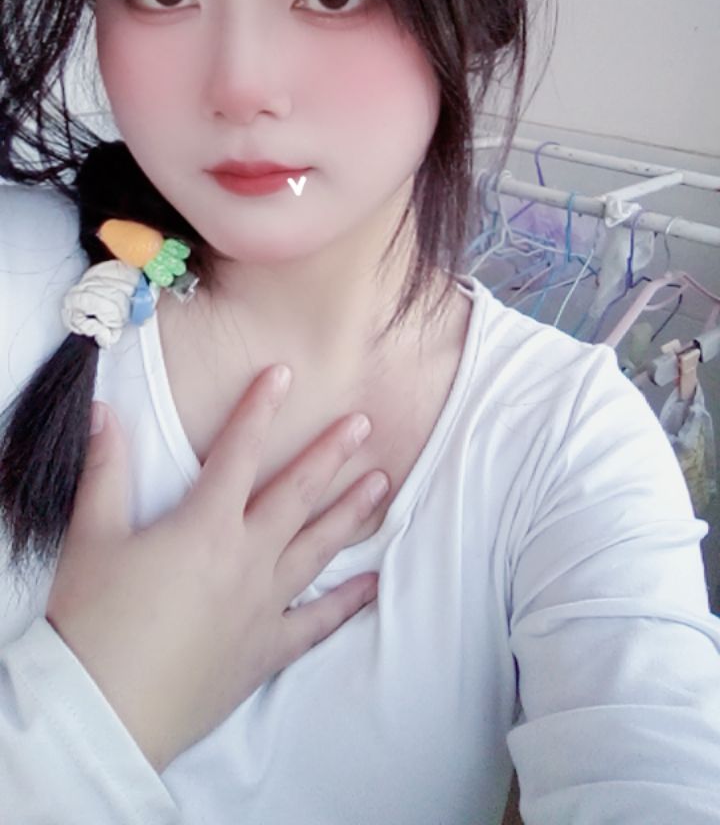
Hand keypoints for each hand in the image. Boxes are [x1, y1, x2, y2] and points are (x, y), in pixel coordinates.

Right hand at [45, 364, 387, 772]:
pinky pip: (317, 622)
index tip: (282, 374)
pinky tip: (373, 584)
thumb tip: (104, 412)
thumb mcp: (91, 539)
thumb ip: (104, 471)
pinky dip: (347, 602)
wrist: (101, 714)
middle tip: (365, 424)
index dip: (259, 409)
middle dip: (331, 454)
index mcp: (205, 526)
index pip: (238, 452)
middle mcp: (246, 559)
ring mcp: (263, 606)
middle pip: (297, 495)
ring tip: (382, 484)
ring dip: (352, 513)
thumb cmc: (92, 625)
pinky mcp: (266, 650)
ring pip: (318, 548)